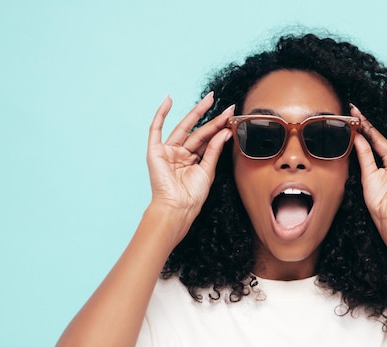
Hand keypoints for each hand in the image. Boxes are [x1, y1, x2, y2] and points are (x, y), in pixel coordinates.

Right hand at [147, 92, 233, 215]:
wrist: (178, 207)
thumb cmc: (192, 196)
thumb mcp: (208, 170)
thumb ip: (214, 149)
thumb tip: (225, 132)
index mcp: (193, 160)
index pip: (208, 139)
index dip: (219, 128)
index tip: (231, 116)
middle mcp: (181, 154)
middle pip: (198, 131)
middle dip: (212, 117)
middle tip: (226, 104)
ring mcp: (168, 151)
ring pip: (184, 128)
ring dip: (196, 112)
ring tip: (209, 99)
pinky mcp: (155, 152)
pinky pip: (156, 129)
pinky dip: (161, 114)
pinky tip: (168, 100)